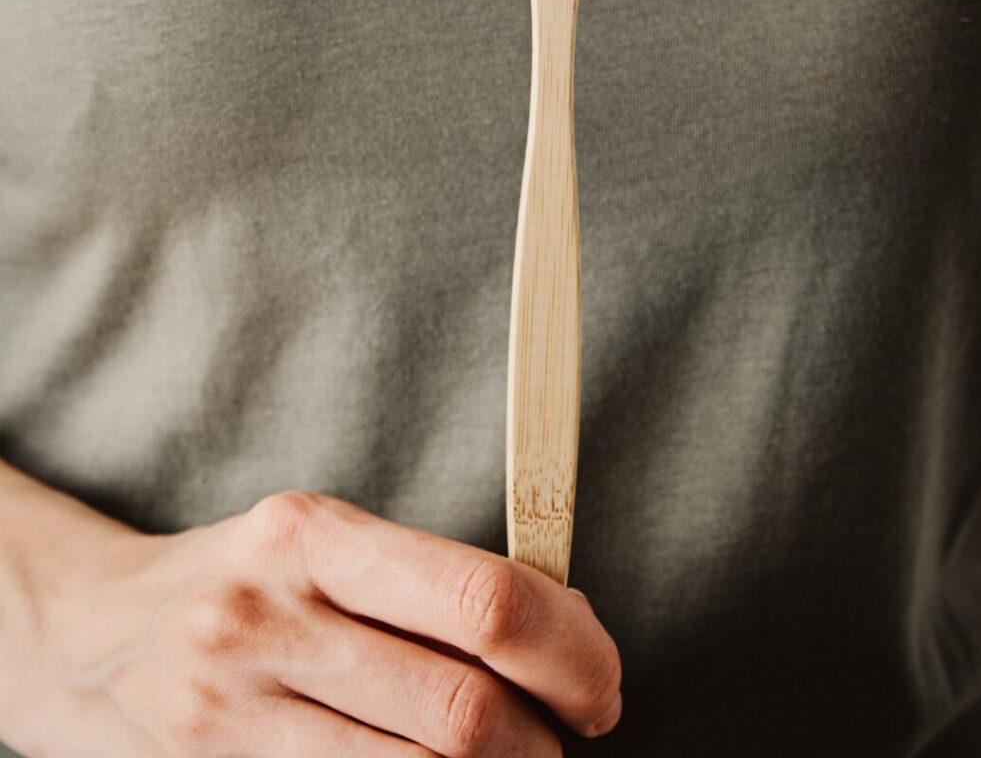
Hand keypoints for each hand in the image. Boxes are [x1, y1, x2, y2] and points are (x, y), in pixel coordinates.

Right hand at [4, 488, 621, 755]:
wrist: (89, 636)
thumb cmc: (243, 579)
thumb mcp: (322, 543)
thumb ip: (428, 583)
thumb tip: (562, 629)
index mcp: (313, 534)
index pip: (480, 595)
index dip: (569, 649)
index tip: (601, 679)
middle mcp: (268, 617)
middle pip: (463, 707)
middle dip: (549, 736)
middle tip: (574, 732)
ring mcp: (232, 712)